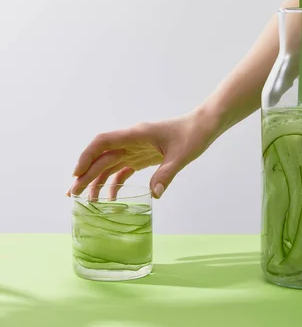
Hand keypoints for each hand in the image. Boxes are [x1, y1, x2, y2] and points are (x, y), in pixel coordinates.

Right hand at [67, 108, 218, 199]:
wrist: (204, 126)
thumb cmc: (193, 135)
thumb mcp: (182, 155)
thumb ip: (167, 174)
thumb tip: (154, 195)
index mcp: (136, 134)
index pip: (103, 142)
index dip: (87, 157)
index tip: (76, 174)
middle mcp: (131, 141)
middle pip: (101, 157)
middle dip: (85, 174)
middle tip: (72, 194)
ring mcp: (136, 149)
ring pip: (109, 165)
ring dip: (96, 180)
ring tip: (86, 200)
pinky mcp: (143, 156)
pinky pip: (123, 169)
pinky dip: (114, 183)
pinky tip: (110, 197)